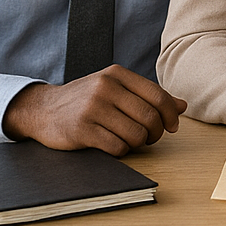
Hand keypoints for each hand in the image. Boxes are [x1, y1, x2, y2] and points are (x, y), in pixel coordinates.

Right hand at [2, 65, 186, 155]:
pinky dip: (122, 151)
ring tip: (132, 141)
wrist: (42, 109)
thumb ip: (148, 96)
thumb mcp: (116, 89)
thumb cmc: (87, 100)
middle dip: (156, 132)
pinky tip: (115, 146)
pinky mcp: (81, 130)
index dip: (170, 114)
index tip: (172, 126)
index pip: (157, 95)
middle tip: (151, 138)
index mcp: (117, 74)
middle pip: (149, 117)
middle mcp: (105, 87)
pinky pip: (117, 146)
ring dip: (139, 143)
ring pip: (135, 134)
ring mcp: (92, 108)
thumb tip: (182, 106)